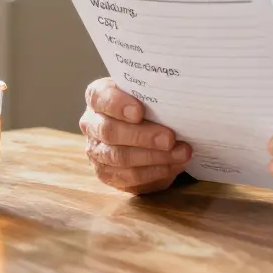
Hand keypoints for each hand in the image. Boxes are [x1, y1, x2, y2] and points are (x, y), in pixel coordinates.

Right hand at [79, 77, 191, 193]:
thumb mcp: (148, 95)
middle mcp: (92, 124)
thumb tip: (178, 101)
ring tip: (181, 153)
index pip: (100, 98)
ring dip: (153, 157)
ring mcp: (96, 151)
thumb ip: (154, 95)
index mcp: (97, 97)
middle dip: (142, 136)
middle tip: (169, 139)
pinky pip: (129, 177)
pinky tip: (174, 165)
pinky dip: (155, 172)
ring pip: (119, 157)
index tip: (139, 112)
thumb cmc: (148, 106)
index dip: (117, 105)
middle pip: (110, 132)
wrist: (146, 129)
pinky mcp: (106, 174)